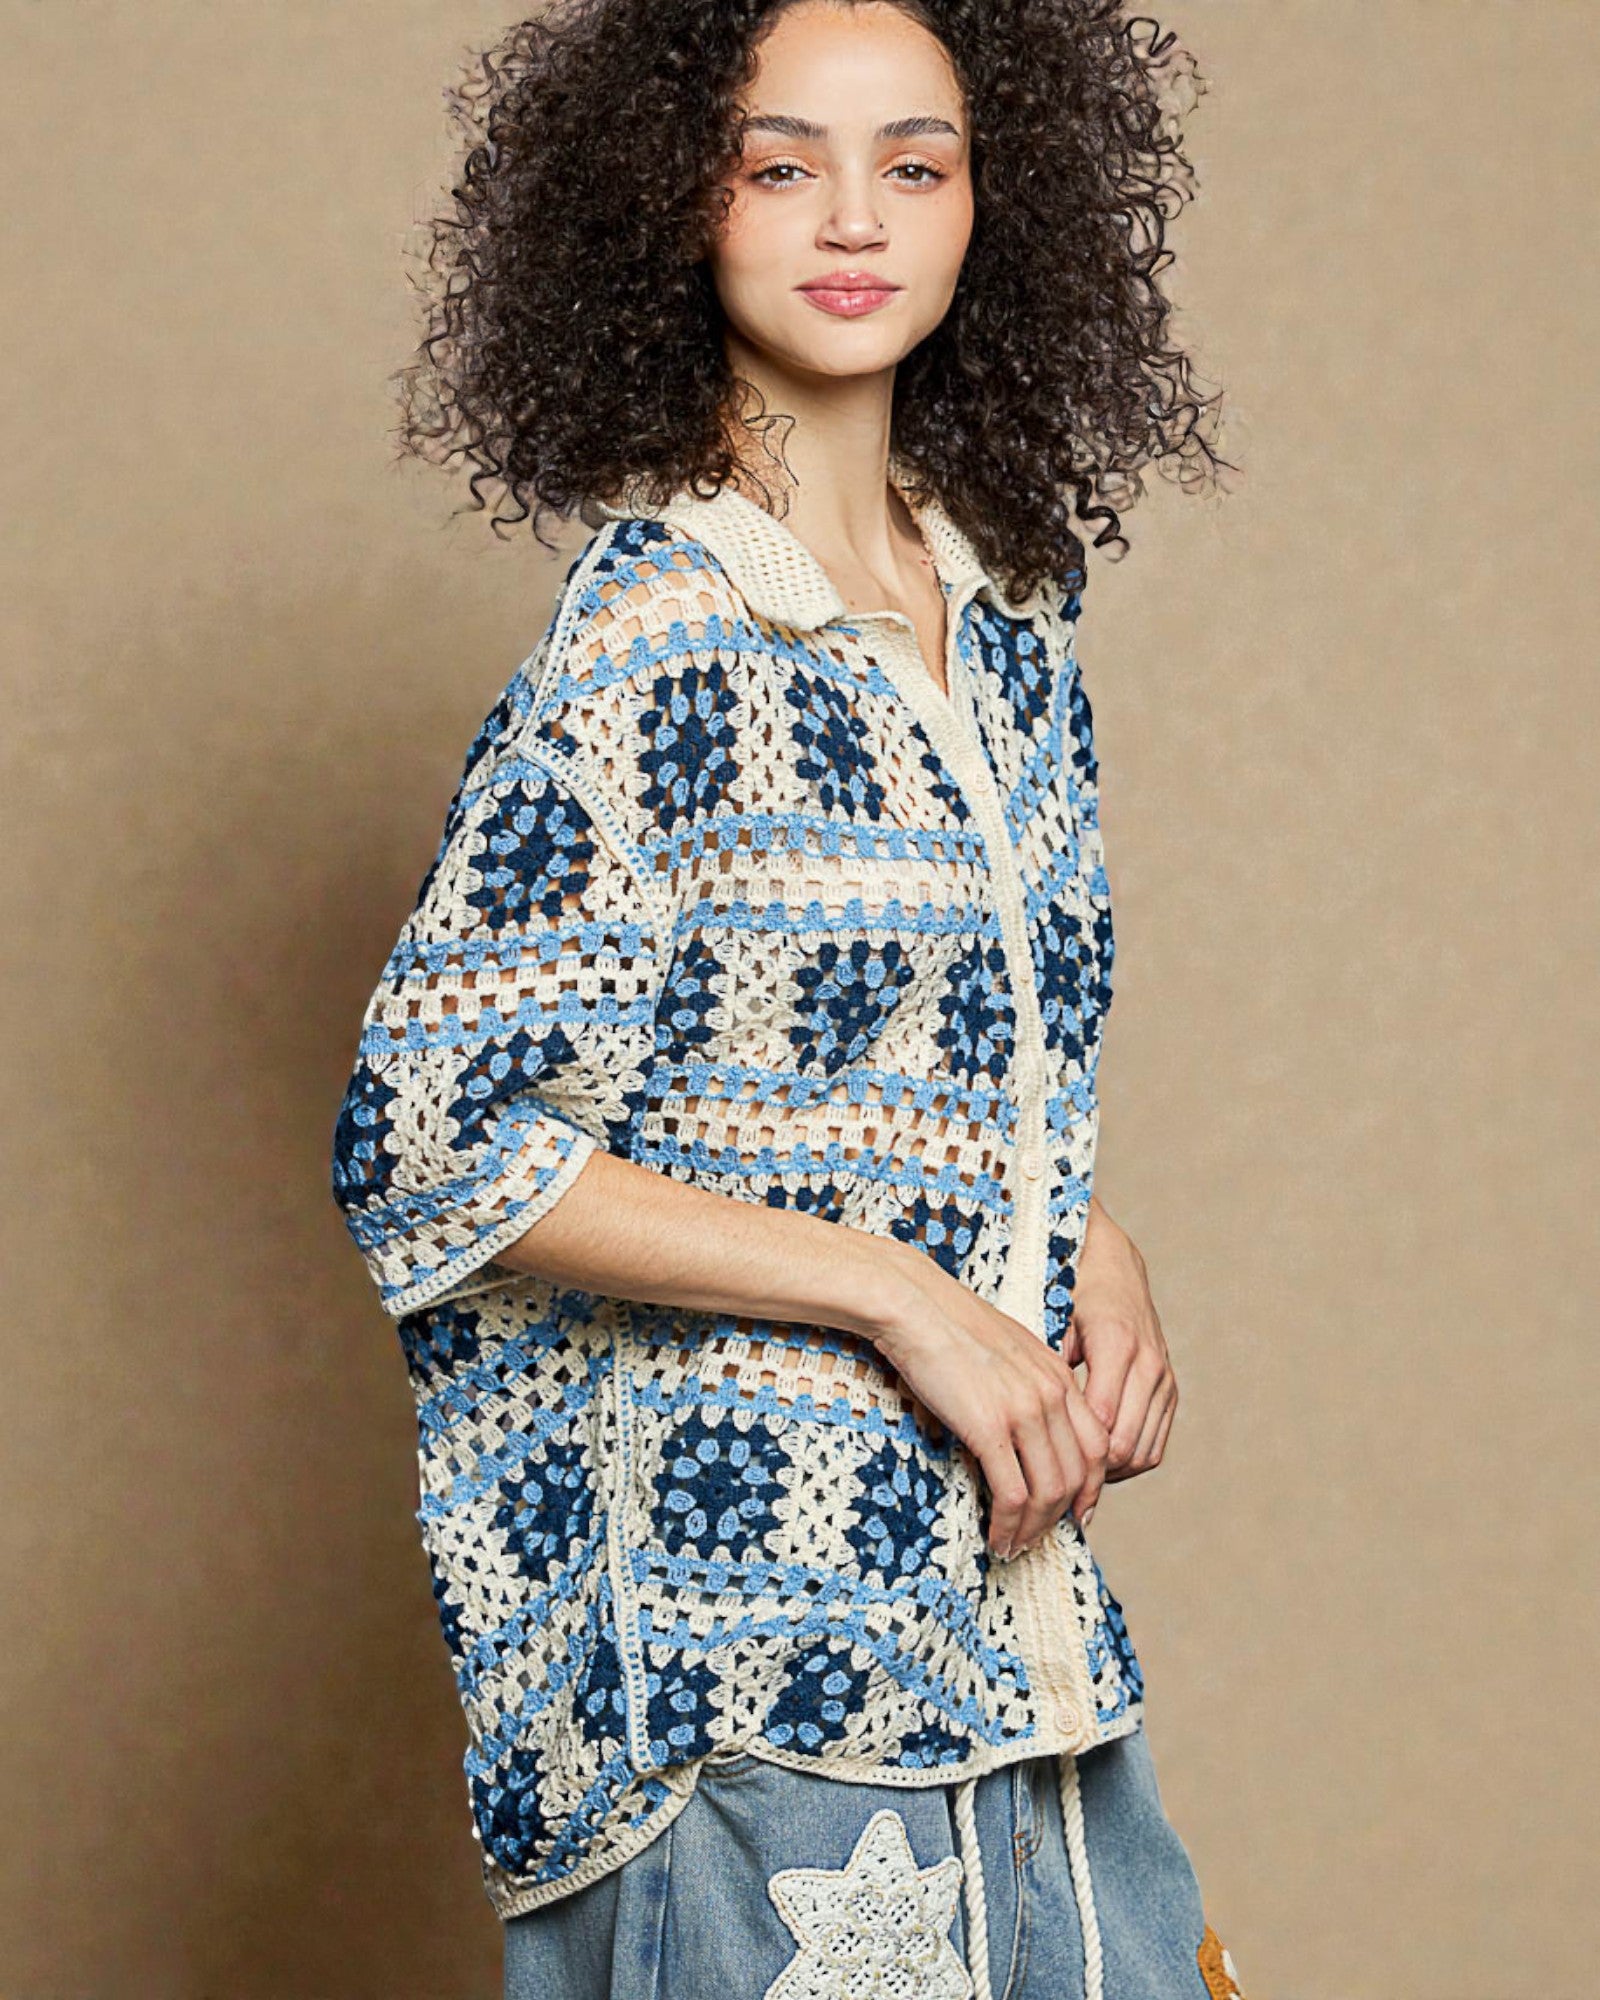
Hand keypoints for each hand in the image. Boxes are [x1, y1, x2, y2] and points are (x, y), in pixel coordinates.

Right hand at [865, 1244, 1109, 1560]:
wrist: (915, 1304)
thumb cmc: (948, 1325)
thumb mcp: (1006, 1351)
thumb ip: (1025, 1386)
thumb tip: (1016, 1430)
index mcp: (1058, 1376)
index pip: (1097, 1444)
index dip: (1091, 1487)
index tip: (1075, 1512)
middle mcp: (1052, 1395)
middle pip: (1079, 1475)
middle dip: (1061, 1516)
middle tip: (1040, 1538)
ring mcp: (1023, 1412)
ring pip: (1049, 1491)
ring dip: (1034, 1529)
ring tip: (1015, 1547)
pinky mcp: (989, 1427)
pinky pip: (1013, 1492)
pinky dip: (1009, 1524)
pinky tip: (997, 1536)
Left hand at [1066, 1196, 1176, 1487]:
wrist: (1114, 1267)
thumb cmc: (1072, 1293)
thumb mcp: (1051, 1321)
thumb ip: (1044, 1365)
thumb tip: (1022, 1417)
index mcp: (1115, 1345)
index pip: (1100, 1422)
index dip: (1072, 1455)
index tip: (1040, 1471)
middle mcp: (1147, 1364)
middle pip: (1123, 1444)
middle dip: (1089, 1474)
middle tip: (1053, 1489)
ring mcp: (1163, 1379)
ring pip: (1143, 1452)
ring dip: (1110, 1474)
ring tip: (1072, 1481)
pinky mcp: (1169, 1390)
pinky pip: (1155, 1444)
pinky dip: (1128, 1463)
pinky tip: (1097, 1466)